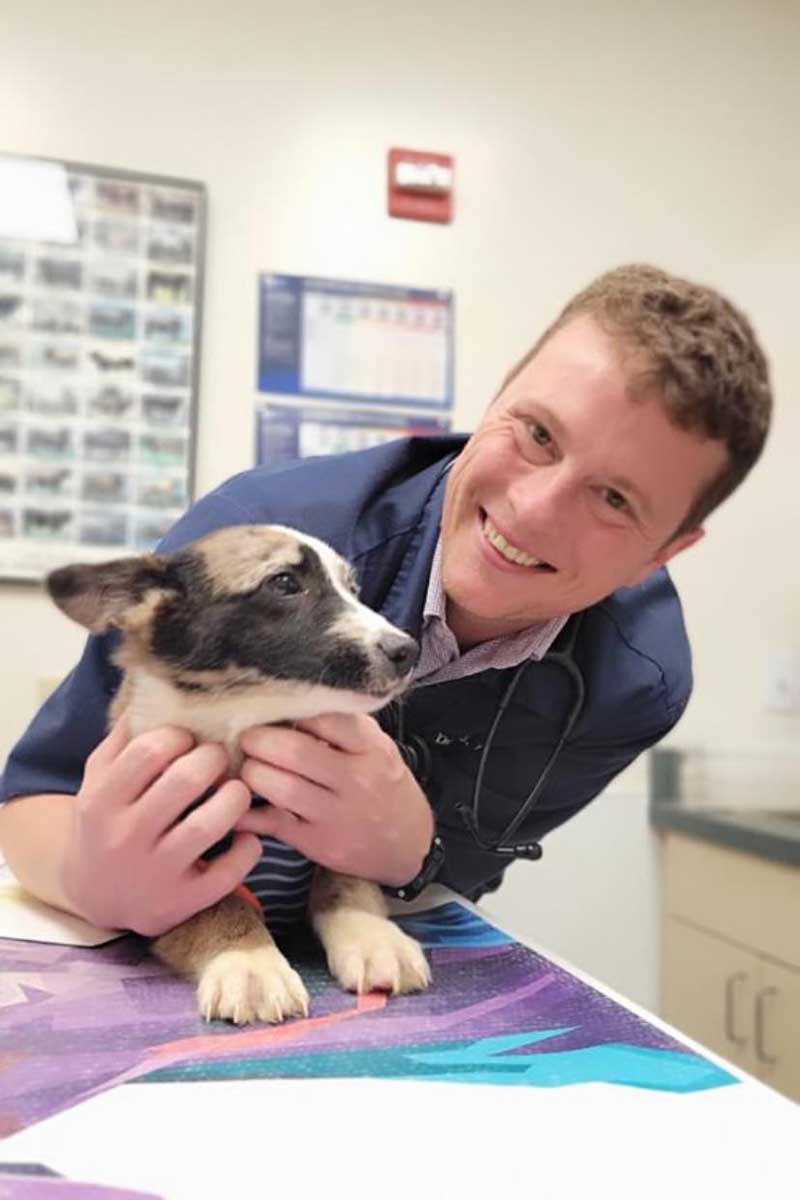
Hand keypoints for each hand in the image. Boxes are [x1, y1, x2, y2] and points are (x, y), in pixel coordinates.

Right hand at [62, 715, 262, 936]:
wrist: (93, 896)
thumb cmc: (107, 821)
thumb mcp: (100, 778)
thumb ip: (124, 735)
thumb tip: (158, 682)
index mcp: (102, 799)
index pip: (150, 750)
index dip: (181, 735)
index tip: (192, 738)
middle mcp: (124, 837)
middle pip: (185, 780)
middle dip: (214, 759)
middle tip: (221, 757)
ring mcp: (154, 873)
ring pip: (209, 824)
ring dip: (237, 797)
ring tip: (238, 789)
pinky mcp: (181, 902)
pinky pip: (228, 872)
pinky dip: (249, 849)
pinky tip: (246, 835)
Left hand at [235, 713, 433, 886]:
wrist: (406, 844)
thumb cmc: (383, 784)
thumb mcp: (378, 747)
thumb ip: (344, 726)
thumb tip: (291, 704)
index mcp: (371, 749)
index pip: (323, 718)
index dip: (290, 711)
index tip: (271, 709)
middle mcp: (356, 780)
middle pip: (294, 752)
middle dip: (258, 740)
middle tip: (245, 736)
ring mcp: (335, 815)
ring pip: (279, 787)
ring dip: (251, 772)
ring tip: (245, 765)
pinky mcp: (317, 843)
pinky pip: (271, 824)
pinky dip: (246, 812)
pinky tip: (234, 800)